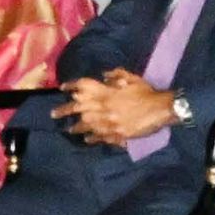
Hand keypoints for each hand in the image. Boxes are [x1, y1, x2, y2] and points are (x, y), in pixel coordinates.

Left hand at [59, 71, 178, 149]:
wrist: (161, 109)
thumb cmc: (146, 91)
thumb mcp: (132, 78)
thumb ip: (116, 75)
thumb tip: (103, 75)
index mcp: (107, 92)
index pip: (84, 87)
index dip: (71, 87)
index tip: (63, 89)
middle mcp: (104, 107)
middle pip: (79, 109)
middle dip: (64, 111)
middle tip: (53, 114)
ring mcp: (109, 123)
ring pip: (87, 125)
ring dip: (76, 127)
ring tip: (69, 130)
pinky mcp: (117, 134)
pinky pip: (101, 137)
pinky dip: (93, 138)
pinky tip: (87, 139)